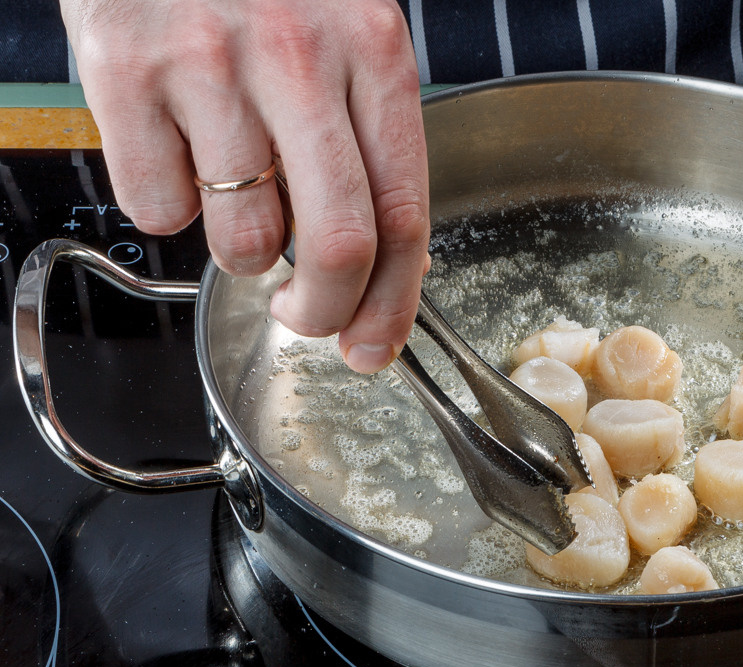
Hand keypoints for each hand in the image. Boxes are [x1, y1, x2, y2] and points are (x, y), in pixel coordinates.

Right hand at [61, 0, 429, 372]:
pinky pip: (159, 208)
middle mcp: (299, 58)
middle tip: (306, 319)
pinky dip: (169, 205)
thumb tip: (391, 261)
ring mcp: (210, 65)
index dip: (394, 302)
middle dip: (325, 312)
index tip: (375, 343)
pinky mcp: (126, 71)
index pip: (405, 214)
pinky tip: (177, 151)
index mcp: (373, 52)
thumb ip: (369, 137)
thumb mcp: (345, 35)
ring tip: (235, 194)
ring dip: (244, 253)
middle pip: (338, 245)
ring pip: (246, 240)